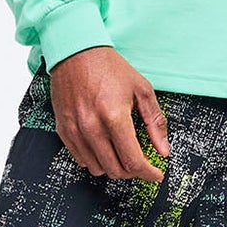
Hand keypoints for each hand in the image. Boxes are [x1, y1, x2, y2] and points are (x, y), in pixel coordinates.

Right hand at [49, 47, 170, 181]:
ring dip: (114, 167)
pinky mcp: (63, 130)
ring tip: (123, 153)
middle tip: (142, 163)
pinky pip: (80, 159)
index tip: (156, 174)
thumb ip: (155, 122)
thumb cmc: (110, 68)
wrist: (76, 52)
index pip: (133, 161)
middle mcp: (92, 127)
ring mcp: (75, 130)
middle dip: (133, 171)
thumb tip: (163, 150)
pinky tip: (105, 148)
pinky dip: (95, 160)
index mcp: (114, 117)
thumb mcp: (142, 90)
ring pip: (97, 169)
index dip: (148, 173)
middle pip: (116, 170)